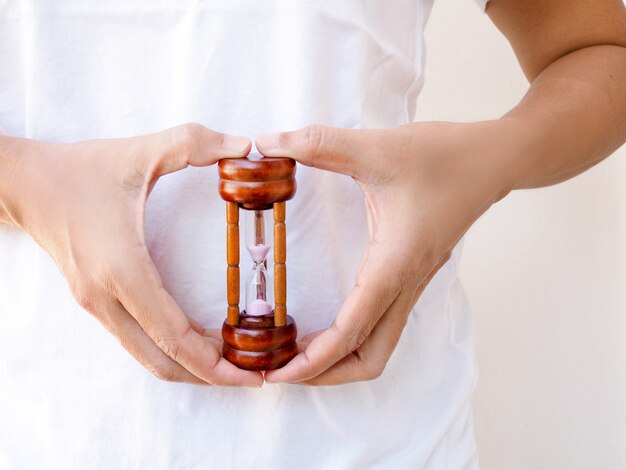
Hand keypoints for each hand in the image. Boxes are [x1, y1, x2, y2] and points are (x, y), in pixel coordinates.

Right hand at [4, 124, 262, 385]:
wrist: (24, 184)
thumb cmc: (81, 169)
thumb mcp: (142, 151)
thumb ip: (195, 143)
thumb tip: (246, 146)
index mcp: (122, 269)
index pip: (173, 335)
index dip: (215, 360)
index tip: (251, 372)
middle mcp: (107, 298)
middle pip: (163, 361)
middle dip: (210, 375)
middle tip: (252, 375)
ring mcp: (97, 305)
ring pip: (148, 356)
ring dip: (190, 366)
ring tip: (232, 362)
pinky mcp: (94, 302)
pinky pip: (138, 339)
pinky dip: (170, 349)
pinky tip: (199, 339)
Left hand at [257, 120, 518, 384]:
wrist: (496, 159)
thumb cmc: (445, 157)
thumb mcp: (377, 148)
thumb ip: (320, 145)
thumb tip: (268, 143)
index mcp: (395, 264)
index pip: (351, 332)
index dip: (312, 360)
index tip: (276, 371)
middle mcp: (405, 283)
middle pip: (369, 358)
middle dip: (324, 373)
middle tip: (281, 367)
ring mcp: (412, 282)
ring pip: (378, 344)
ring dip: (339, 358)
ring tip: (297, 351)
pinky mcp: (412, 273)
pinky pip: (382, 322)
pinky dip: (351, 336)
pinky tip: (326, 320)